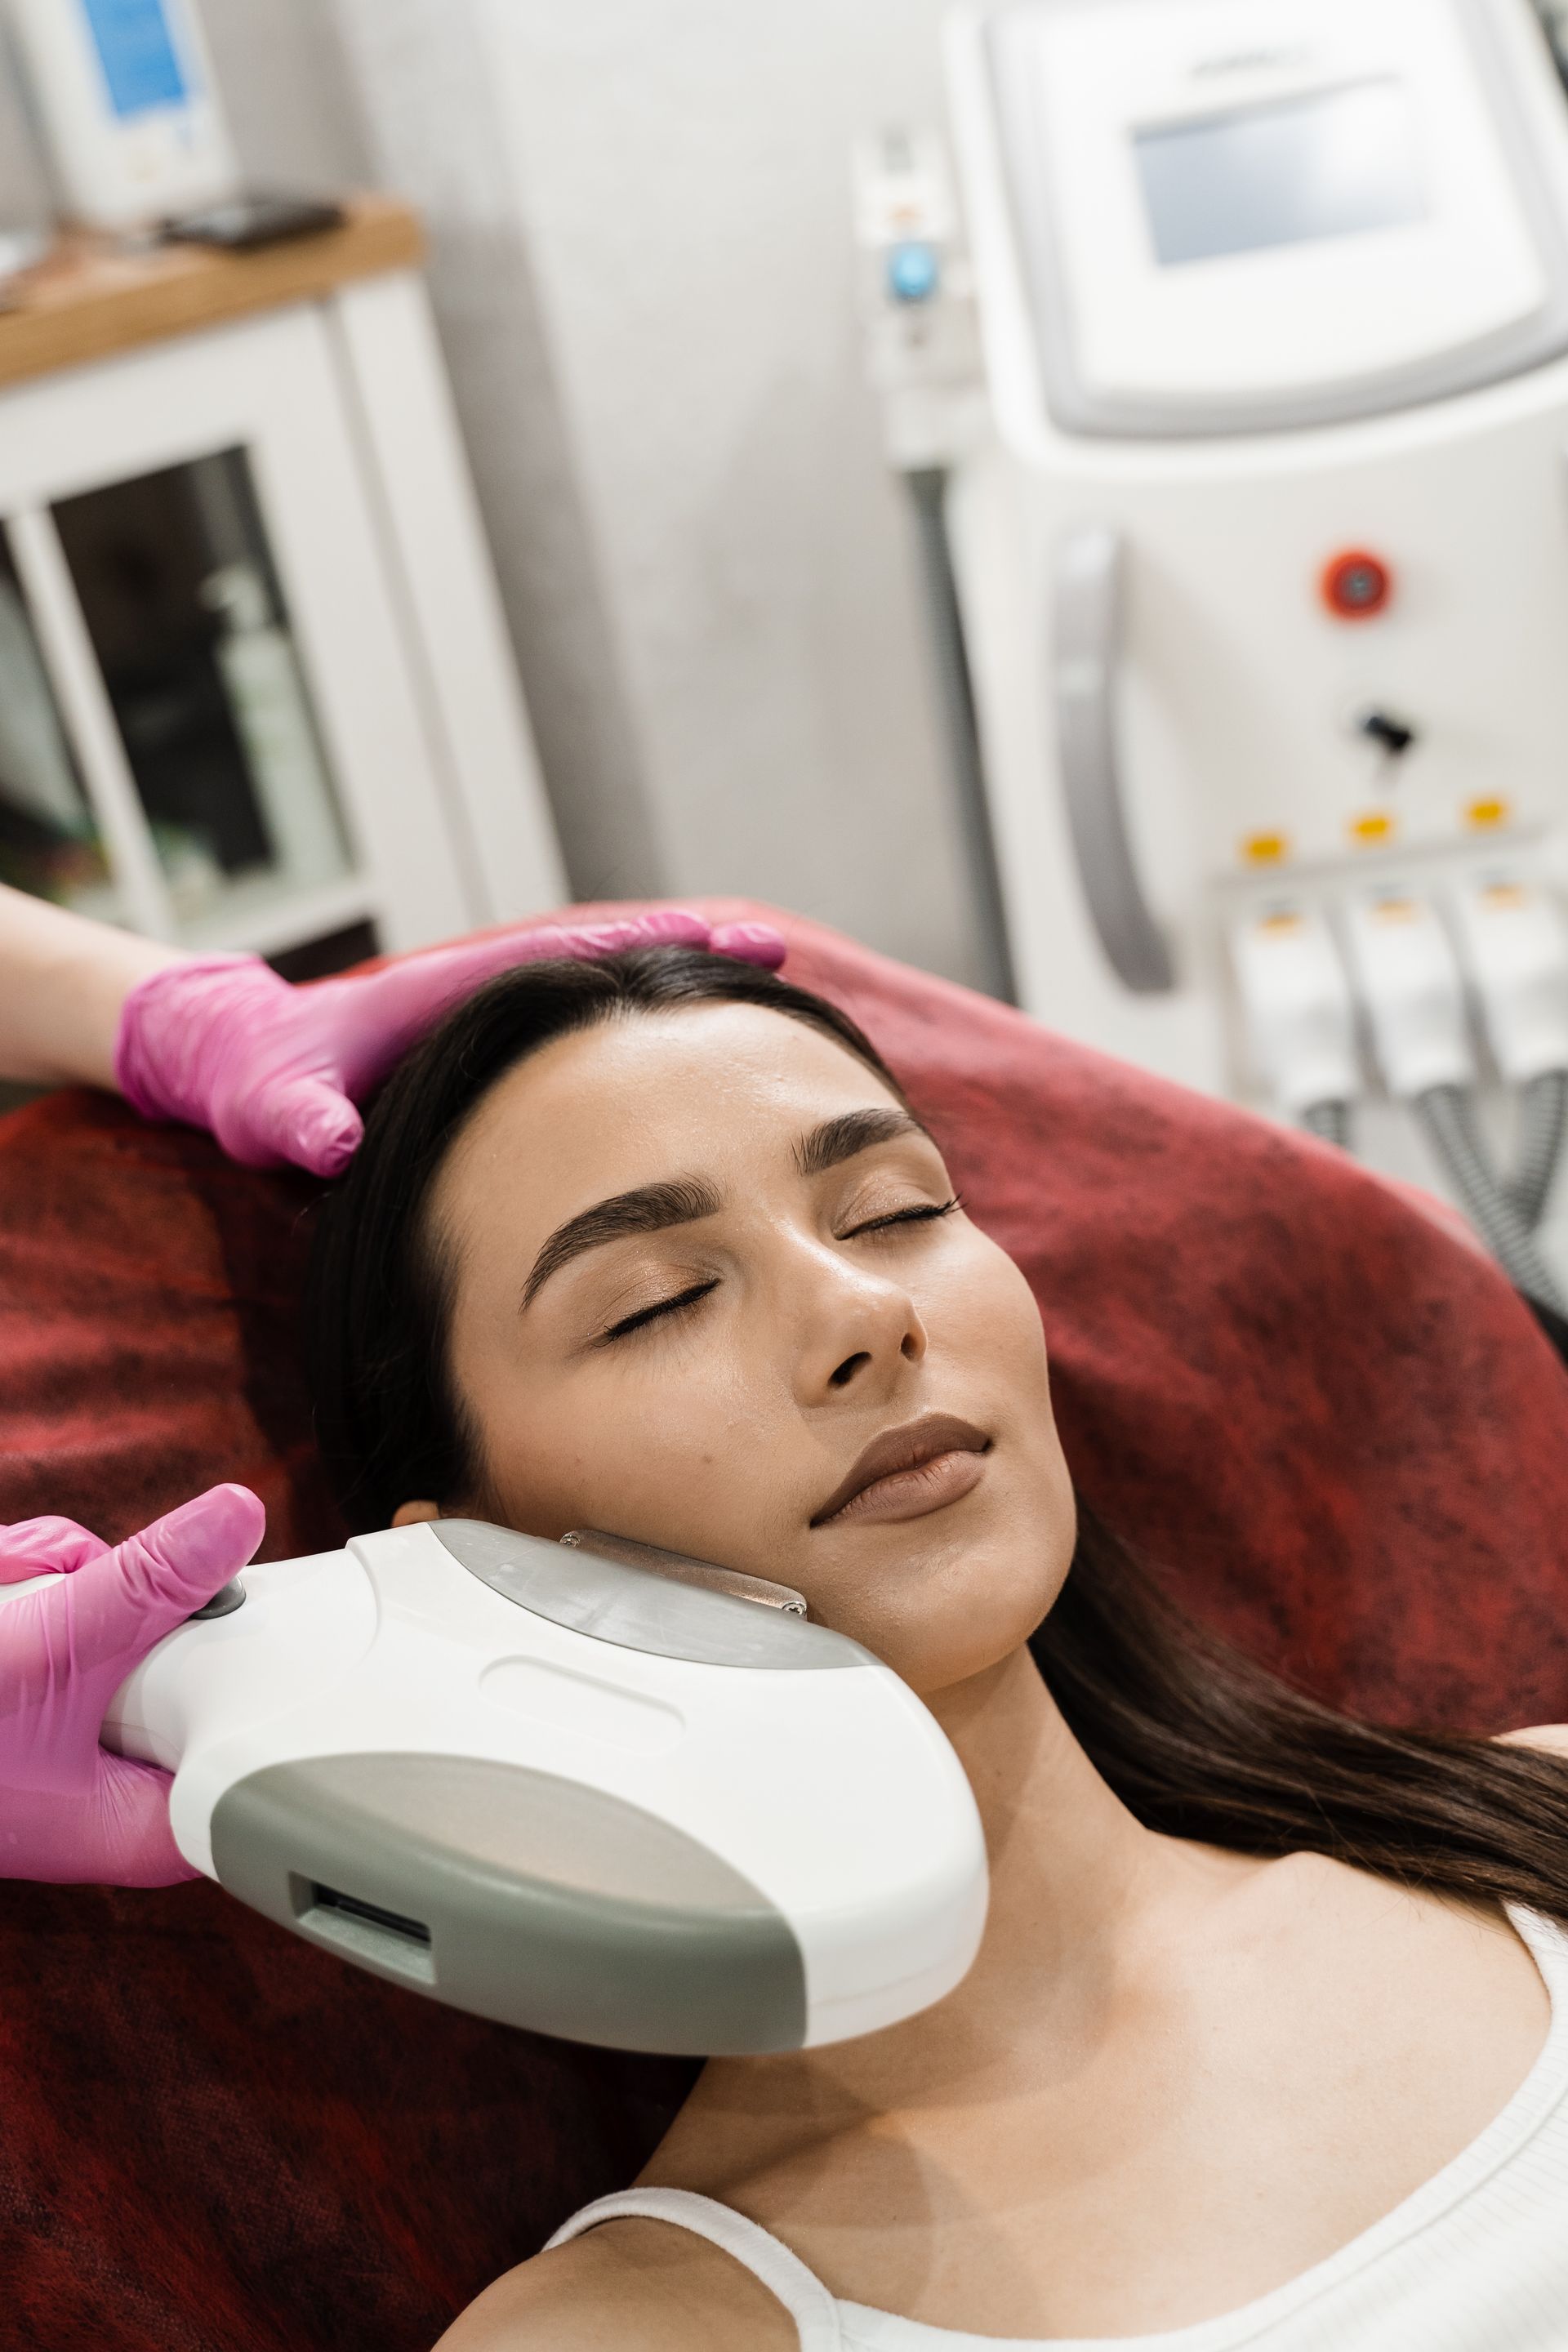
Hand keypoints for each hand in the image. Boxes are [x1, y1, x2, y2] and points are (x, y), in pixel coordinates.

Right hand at [0, 1486, 264, 1885]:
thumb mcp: (51, 1646)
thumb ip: (149, 1583)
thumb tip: (239, 1518)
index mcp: (138, 1822)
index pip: (249, 1747)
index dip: (250, 1665)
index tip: (252, 1603)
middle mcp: (107, 1781)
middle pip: (178, 1650)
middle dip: (108, 1600)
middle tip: (55, 1613)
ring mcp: (63, 1726)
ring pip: (107, 1603)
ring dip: (44, 1582)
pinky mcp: (30, 1674)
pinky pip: (54, 1591)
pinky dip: (13, 1578)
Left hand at [114, 910, 785, 1175]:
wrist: (244, 1069)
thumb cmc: (258, 1084)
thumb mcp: (270, 1108)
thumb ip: (298, 1125)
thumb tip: (332, 1144)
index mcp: (449, 993)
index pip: (563, 957)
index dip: (641, 947)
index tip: (717, 934)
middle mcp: (489, 995)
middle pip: (610, 962)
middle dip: (690, 952)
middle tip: (777, 947)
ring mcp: (501, 1022)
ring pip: (607, 996)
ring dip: (679, 989)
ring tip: (768, 985)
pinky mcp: (503, 1053)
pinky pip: (588, 1034)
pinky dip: (644, 1032)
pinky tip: (697, 1053)